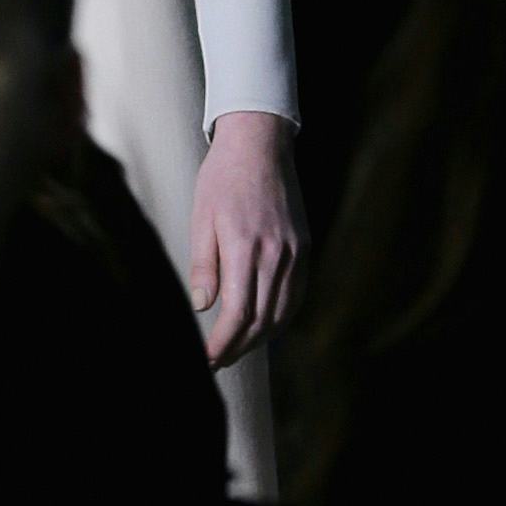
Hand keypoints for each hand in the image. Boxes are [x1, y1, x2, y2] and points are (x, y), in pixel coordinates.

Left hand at [188, 110, 302, 362]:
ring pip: (282, 314)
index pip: (238, 314)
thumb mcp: (201, 217)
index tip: (207, 359)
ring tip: (236, 349)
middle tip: (217, 361)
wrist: (261, 144)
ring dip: (260, 339)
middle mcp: (276, 255)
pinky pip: (296, 296)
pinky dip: (280, 318)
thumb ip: (204, 264)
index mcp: (245, 247)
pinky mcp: (304, 249)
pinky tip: (263, 326)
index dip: (223, 343)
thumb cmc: (222, 178)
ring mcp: (295, 253)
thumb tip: (202, 306)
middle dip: (238, 348)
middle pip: (262, 322)